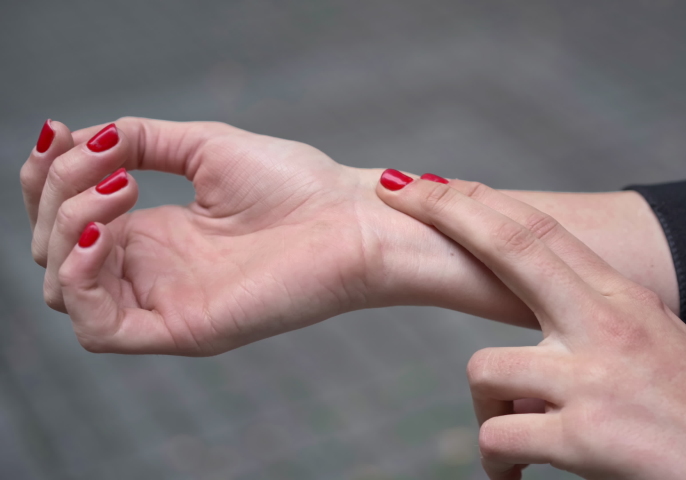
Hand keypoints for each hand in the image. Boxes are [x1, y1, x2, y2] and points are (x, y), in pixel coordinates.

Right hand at [20, 118, 394, 353]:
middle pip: (54, 250)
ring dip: (66, 228)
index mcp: (156, 234)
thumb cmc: (296, 184)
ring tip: (120, 187)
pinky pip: (98, 328)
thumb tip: (81, 137)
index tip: (59, 132)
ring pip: (64, 290)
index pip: (65, 219)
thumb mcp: (205, 148)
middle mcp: (152, 272)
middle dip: (55, 195)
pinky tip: (108, 231)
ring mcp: (165, 303)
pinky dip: (79, 276)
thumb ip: (140, 140)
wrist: (352, 218)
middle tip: (107, 162)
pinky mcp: (183, 329)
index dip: (45, 178)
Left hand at [375, 170, 685, 478]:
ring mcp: (595, 378)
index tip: (435, 184)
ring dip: (491, 407)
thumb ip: (594, 324)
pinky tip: (518, 476)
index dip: (482, 203)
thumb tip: (534, 334)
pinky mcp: (586, 436)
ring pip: (485, 369)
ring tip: (521, 437)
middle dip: (445, 213)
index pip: (541, 232)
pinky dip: (499, 462)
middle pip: (512, 247)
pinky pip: (499, 438)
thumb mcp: (654, 347)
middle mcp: (608, 324)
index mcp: (623, 300)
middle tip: (396, 193)